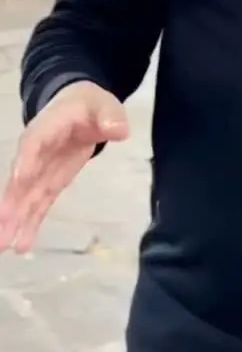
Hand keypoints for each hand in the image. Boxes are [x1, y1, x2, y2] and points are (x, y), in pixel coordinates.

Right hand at [0, 81, 127, 254]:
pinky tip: (21, 245)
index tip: (19, 181)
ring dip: (15, 220)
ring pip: (25, 197)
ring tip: (4, 246)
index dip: (26, 161)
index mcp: (47, 128)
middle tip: (2, 224)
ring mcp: (40, 171)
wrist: (80, 108)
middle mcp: (35, 152)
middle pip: (21, 177)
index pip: (33, 144)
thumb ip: (110, 117)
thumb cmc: (89, 105)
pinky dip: (30, 223)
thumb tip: (119, 130)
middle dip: (12, 202)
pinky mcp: (48, 184)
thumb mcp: (104, 105)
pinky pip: (37, 205)